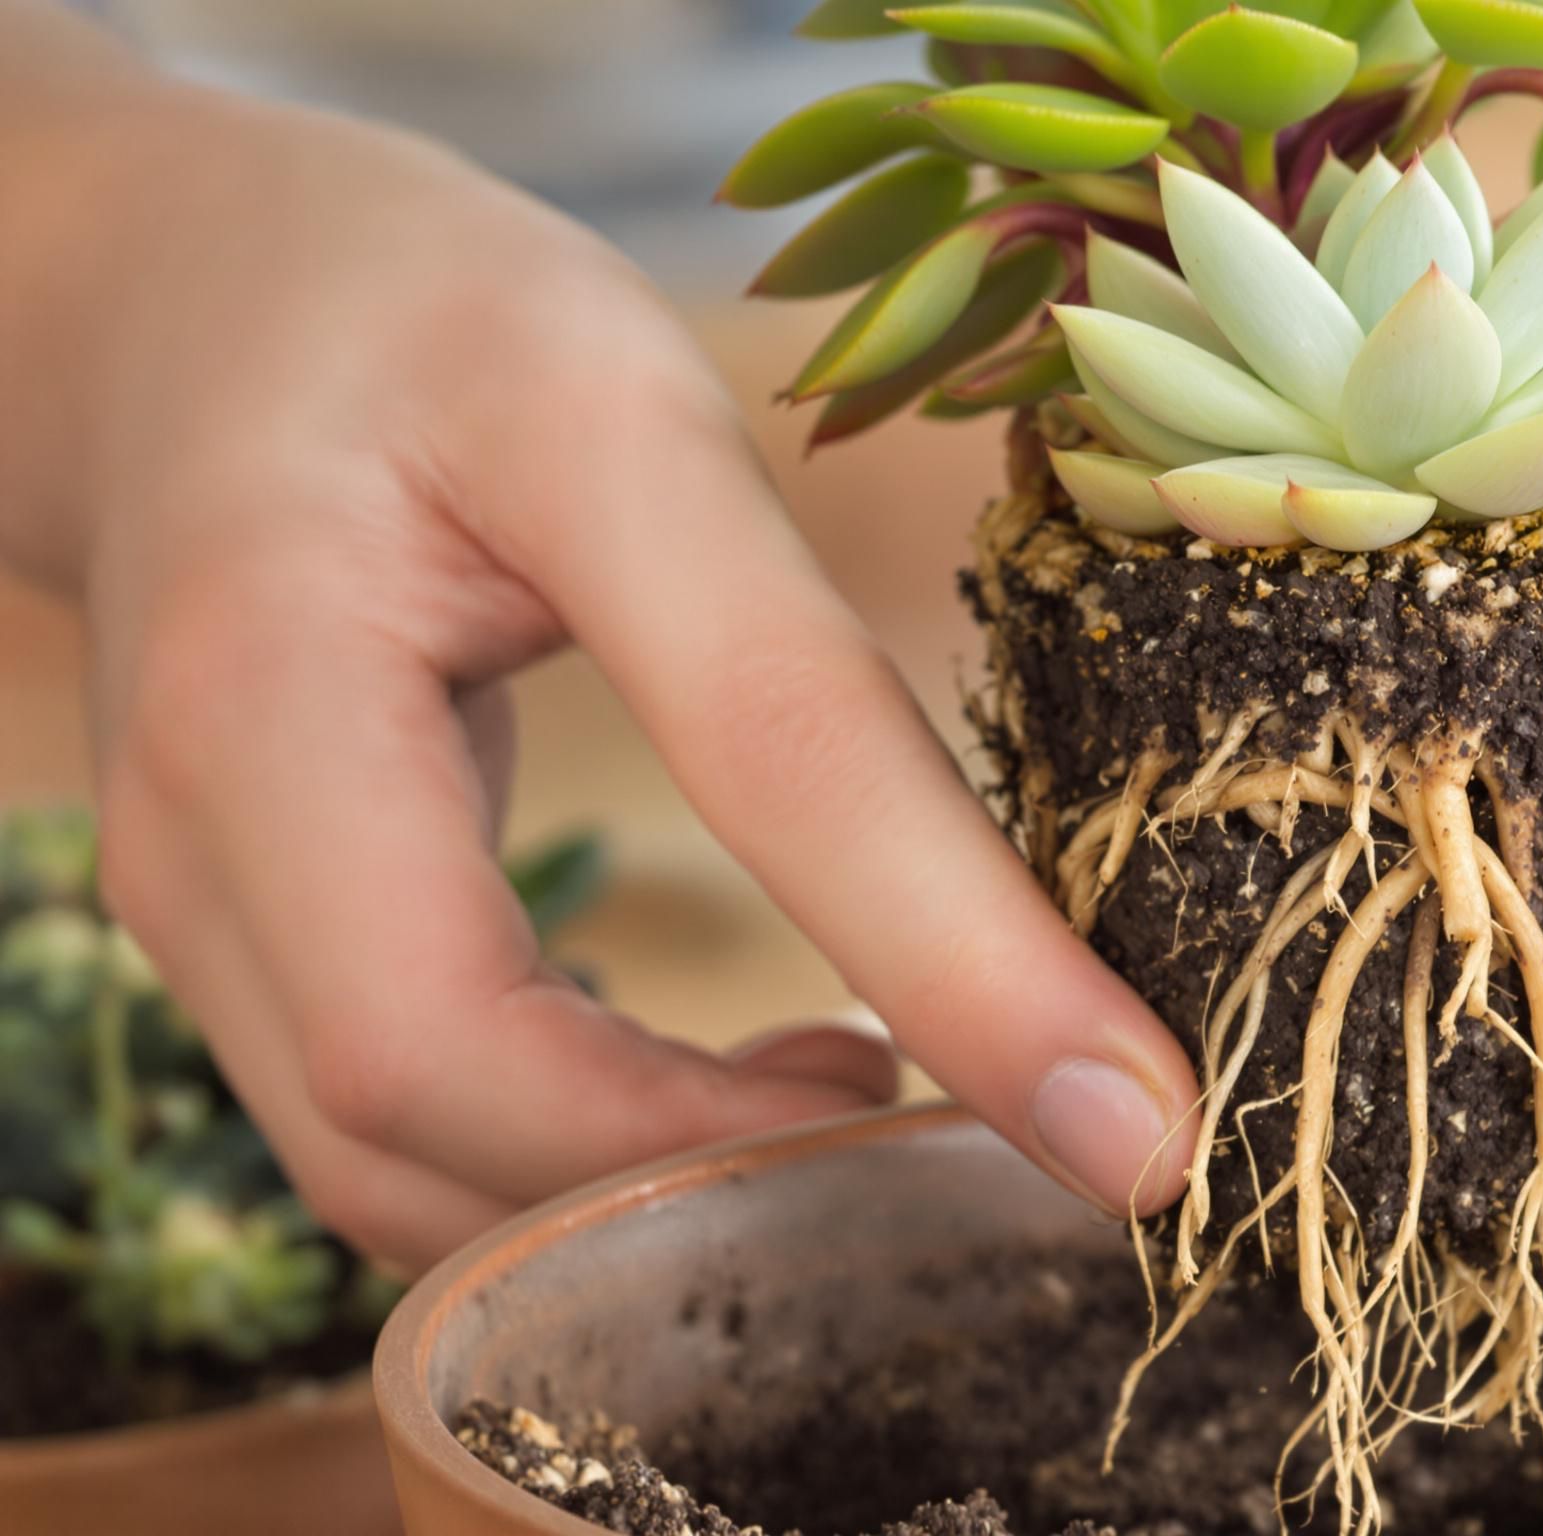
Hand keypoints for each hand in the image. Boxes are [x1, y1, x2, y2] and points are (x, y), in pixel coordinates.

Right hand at [0, 74, 1198, 1273]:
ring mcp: (200, 917)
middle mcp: (197, 838)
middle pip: (433, 1134)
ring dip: (665, 1197)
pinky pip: (415, 1137)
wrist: (184, 293)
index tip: (1119, 1130)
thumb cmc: (426, 326)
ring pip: (411, 1185)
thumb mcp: (631, 427)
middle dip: (724, 1183)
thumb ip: (801, 687)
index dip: (868, 1042)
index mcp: (273, 680)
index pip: (529, 981)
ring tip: (882, 1089)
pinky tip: (761, 1086)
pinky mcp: (255, 955)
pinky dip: (601, 1162)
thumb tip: (1023, 947)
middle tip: (982, 1123)